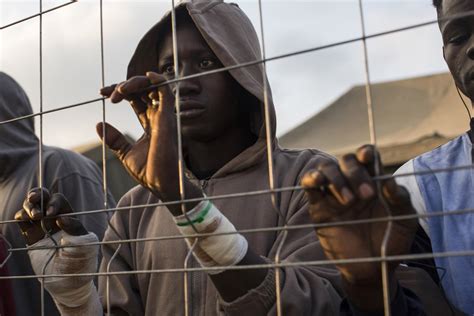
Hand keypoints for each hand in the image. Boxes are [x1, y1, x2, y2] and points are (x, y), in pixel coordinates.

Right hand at [15, 188, 86, 244]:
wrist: (65, 258)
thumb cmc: (75, 243)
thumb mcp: (79, 235)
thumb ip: (72, 226)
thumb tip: (61, 219)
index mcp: (63, 208)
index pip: (56, 199)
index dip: (53, 203)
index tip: (51, 214)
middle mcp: (49, 210)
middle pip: (40, 195)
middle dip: (36, 193)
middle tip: (34, 198)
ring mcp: (37, 218)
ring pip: (29, 204)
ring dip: (29, 206)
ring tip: (35, 216)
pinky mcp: (27, 228)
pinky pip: (20, 218)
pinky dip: (20, 216)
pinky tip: (24, 218)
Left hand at [98, 72, 201, 214]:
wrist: (161, 183)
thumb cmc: (149, 172)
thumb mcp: (125, 153)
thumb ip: (114, 139)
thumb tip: (99, 125)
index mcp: (150, 122)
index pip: (135, 98)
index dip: (119, 91)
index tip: (101, 93)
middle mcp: (158, 116)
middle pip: (143, 89)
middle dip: (123, 85)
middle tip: (107, 93)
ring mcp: (164, 116)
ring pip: (154, 86)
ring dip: (135, 82)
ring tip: (119, 91)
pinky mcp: (168, 117)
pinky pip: (167, 92)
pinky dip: (158, 80)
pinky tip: (147, 77)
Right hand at [301, 145, 416, 309]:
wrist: (374, 268)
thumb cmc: (391, 241)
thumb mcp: (405, 220)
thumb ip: (400, 199)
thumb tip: (389, 180)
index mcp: (373, 181)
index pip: (366, 156)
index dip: (365, 152)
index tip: (368, 157)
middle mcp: (352, 183)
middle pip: (346, 160)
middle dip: (355, 173)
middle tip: (367, 195)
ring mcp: (333, 195)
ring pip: (326, 168)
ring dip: (337, 178)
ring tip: (349, 201)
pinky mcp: (318, 208)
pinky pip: (309, 186)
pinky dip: (311, 178)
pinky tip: (318, 181)